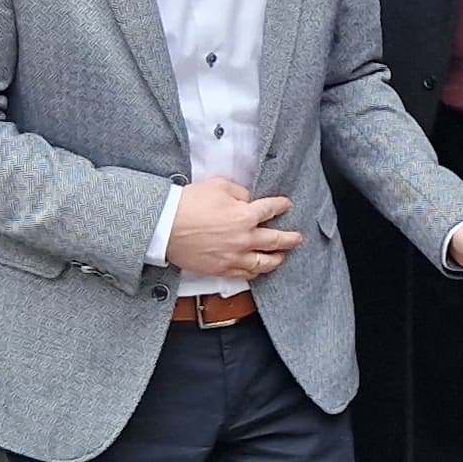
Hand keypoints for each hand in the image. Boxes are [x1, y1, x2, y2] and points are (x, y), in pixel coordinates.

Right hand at [167, 180, 304, 279]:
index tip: (286, 205)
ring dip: (276, 259)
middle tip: (297, 238)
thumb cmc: (188, 203)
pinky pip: (244, 275)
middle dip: (289, 238)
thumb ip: (239, 192)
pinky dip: (254, 272)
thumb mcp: (218, 186)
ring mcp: (233, 257)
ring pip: (263, 263)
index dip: (281, 206)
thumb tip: (247, 200)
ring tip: (282, 257)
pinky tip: (258, 270)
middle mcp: (244, 239)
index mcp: (245, 216)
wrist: (164, 226)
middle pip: (275, 240)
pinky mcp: (220, 269)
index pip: (271, 210)